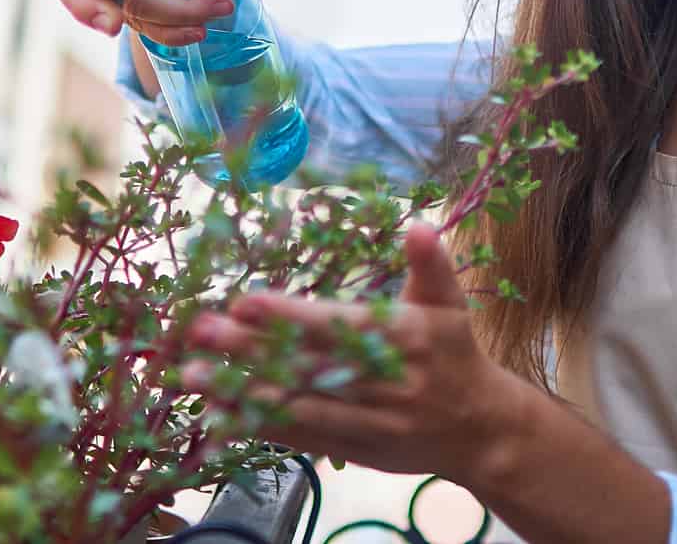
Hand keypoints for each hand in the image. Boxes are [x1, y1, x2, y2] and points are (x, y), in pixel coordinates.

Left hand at [185, 224, 528, 485]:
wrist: (482, 431)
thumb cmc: (457, 354)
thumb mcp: (451, 304)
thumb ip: (431, 264)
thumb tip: (416, 226)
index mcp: (404, 339)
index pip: (337, 326)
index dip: (289, 317)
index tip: (244, 302)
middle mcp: (383, 383)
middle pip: (307, 366)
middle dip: (249, 351)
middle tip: (200, 333)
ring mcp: (367, 422)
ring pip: (297, 406)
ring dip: (242, 392)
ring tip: (193, 376)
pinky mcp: (354, 450)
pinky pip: (300, 439)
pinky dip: (259, 428)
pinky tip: (220, 415)